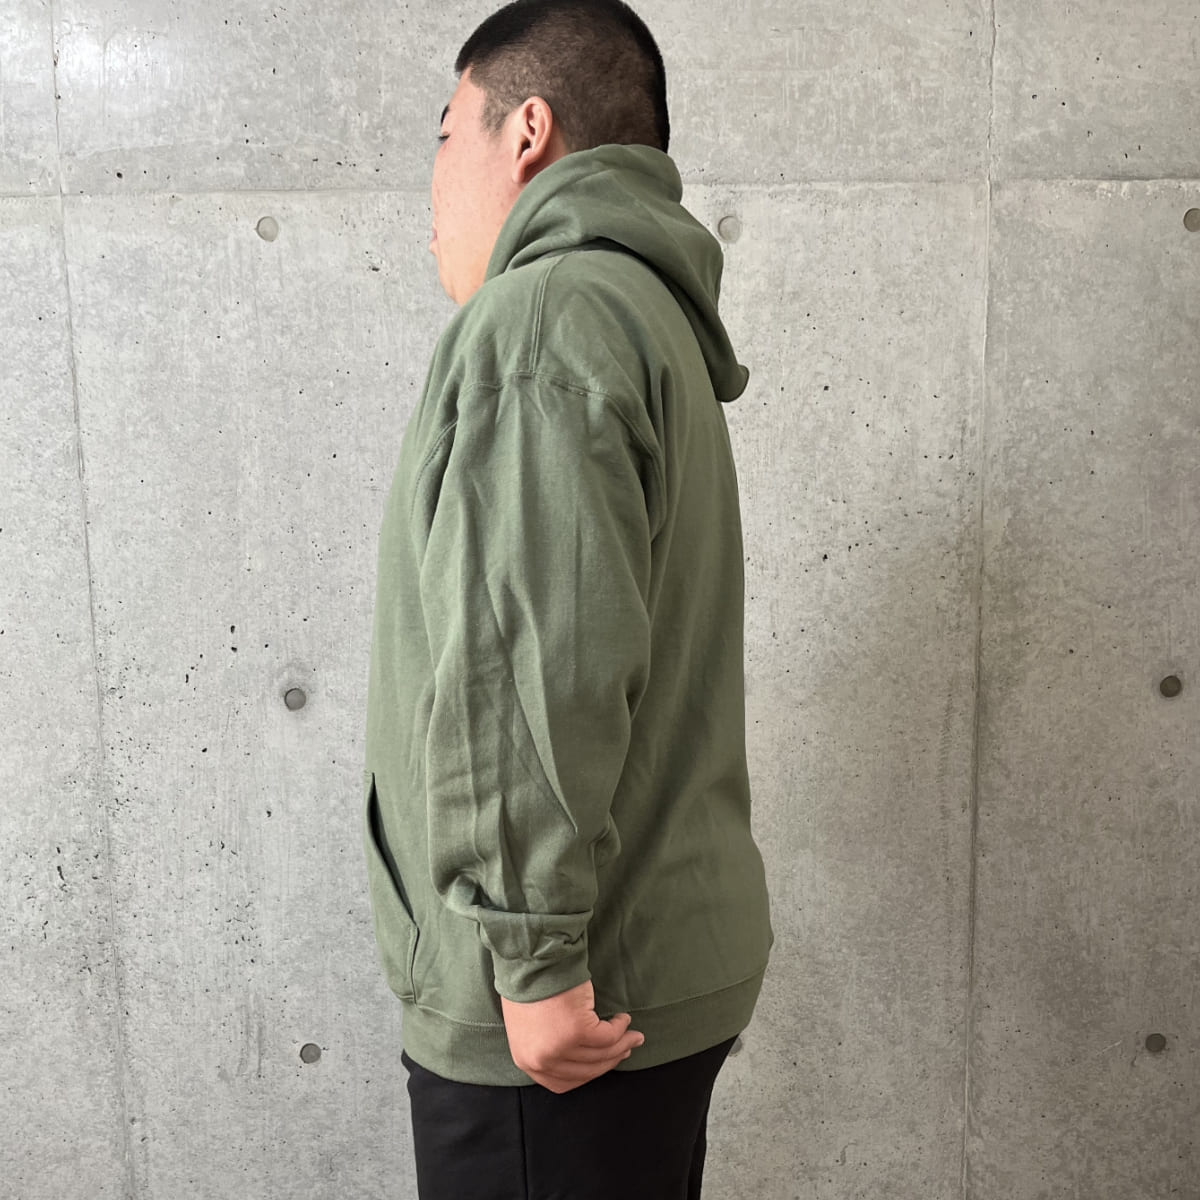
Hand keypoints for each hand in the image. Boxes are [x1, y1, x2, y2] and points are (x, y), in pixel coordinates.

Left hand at [500, 979, 644, 1093]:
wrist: (529, 961)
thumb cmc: (528, 988)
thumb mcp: (528, 1029)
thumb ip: (547, 1048)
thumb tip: (576, 1055)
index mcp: (528, 1062)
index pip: (564, 1082)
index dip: (589, 1073)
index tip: (605, 1061)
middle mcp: (543, 1060)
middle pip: (587, 1070)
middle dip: (611, 1059)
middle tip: (628, 1047)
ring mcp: (560, 1047)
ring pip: (601, 1054)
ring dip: (621, 1044)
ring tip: (632, 1034)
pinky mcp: (577, 1030)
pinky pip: (608, 1037)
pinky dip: (619, 1029)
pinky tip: (623, 1019)